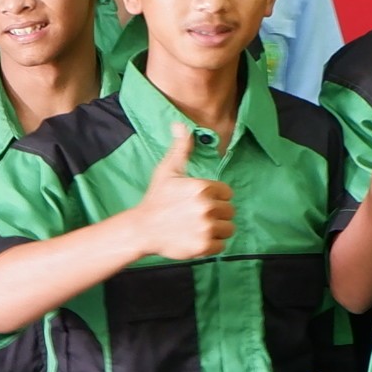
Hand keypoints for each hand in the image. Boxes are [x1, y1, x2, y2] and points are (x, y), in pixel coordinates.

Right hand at [127, 125, 233, 259]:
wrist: (141, 229)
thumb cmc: (156, 199)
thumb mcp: (168, 170)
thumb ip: (181, 148)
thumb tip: (180, 124)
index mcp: (202, 187)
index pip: (227, 193)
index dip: (216, 197)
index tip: (200, 201)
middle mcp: (207, 207)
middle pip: (229, 212)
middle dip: (217, 214)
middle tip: (197, 216)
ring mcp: (206, 228)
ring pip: (228, 229)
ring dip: (217, 230)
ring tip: (199, 227)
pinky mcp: (204, 246)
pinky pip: (222, 246)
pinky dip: (212, 244)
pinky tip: (196, 238)